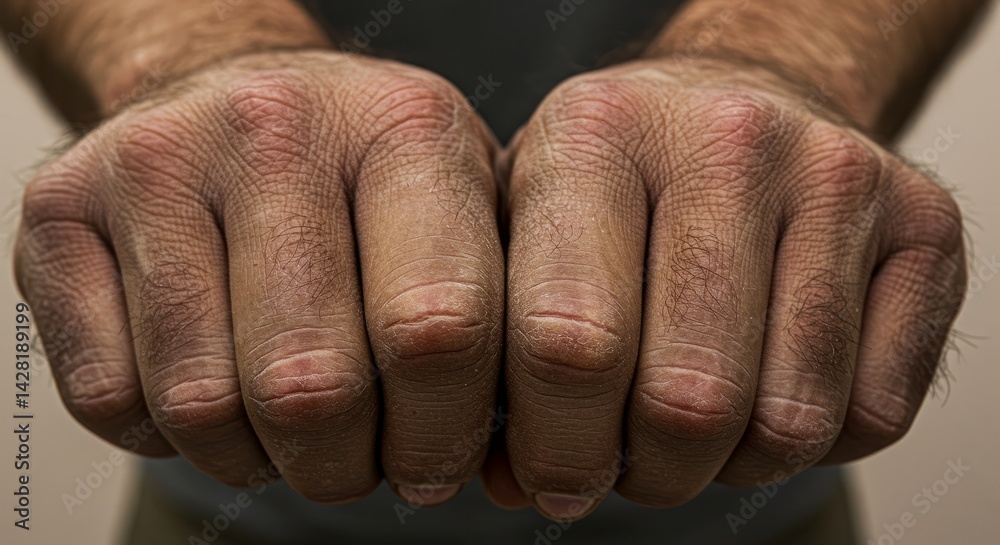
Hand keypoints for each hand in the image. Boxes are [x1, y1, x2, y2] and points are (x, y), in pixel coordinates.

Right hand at [16, 50, 504, 503]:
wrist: (236, 93)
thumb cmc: (368, 178)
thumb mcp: (465, 207)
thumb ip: (503, 312)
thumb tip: (522, 450)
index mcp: (406, 129)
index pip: (438, 328)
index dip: (440, 435)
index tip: (436, 462)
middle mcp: (276, 127)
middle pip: (313, 386)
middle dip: (344, 466)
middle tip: (357, 459)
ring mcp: (156, 160)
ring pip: (203, 405)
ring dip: (256, 455)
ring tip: (287, 426)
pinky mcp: (61, 210)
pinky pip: (110, 398)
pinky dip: (166, 434)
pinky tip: (212, 383)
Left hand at [499, 58, 965, 517]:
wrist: (737, 101)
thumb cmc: (619, 183)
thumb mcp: (526, 222)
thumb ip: (499, 343)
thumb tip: (507, 481)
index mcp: (596, 134)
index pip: (568, 343)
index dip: (557, 449)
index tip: (552, 476)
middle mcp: (724, 140)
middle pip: (687, 400)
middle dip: (648, 473)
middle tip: (628, 462)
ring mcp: (835, 174)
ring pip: (789, 421)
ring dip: (730, 463)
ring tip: (694, 422)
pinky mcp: (925, 223)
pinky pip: (874, 413)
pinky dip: (816, 441)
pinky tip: (771, 385)